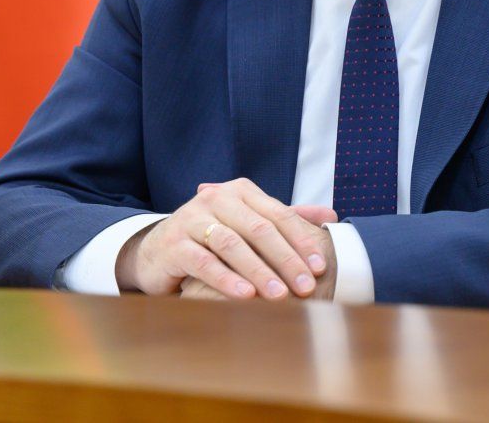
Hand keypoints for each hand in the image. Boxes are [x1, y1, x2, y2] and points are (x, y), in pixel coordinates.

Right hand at [114, 178, 334, 299]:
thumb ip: (285, 218)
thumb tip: (330, 215)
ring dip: (259, 271)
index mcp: (239, 191)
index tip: (320, 267)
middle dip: (286, 259)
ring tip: (279, 296)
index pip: (278, 214)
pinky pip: (204, 262)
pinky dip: (226, 279)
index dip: (301, 241)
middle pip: (258, 228)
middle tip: (305, 287)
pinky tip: (245, 295)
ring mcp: (192, 219)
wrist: (158, 250)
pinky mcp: (174, 244)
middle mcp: (215, 198)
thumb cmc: (210, 237)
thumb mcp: (247, 223)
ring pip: (232, 244)